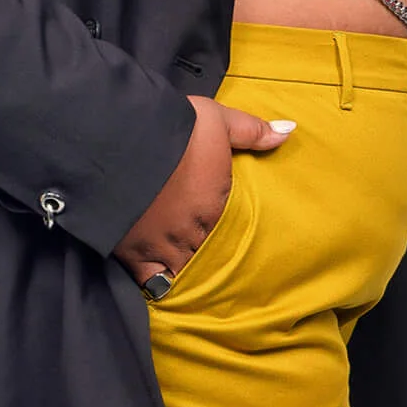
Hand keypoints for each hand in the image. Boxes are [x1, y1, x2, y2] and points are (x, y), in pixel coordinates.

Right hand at [112, 96, 293, 291]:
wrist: (118, 140)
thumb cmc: (171, 129)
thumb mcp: (216, 120)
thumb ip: (251, 131)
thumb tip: (288, 132)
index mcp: (218, 204)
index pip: (237, 231)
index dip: (234, 234)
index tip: (233, 235)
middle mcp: (196, 232)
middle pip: (213, 255)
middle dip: (214, 256)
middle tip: (218, 259)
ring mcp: (166, 247)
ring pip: (188, 272)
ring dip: (192, 271)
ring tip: (195, 273)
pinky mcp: (135, 255)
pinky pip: (153, 284)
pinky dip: (159, 286)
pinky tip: (163, 285)